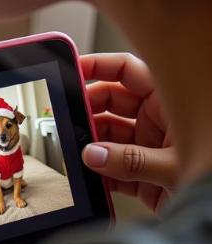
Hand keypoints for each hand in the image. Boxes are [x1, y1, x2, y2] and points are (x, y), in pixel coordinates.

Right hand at [80, 53, 176, 212]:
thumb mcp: (174, 166)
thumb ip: (131, 161)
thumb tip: (93, 155)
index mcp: (169, 104)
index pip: (128, 72)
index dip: (99, 66)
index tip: (72, 69)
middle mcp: (157, 122)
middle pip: (111, 103)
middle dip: (87, 111)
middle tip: (69, 120)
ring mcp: (148, 148)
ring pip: (108, 137)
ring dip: (91, 146)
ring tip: (78, 155)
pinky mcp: (144, 176)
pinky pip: (112, 167)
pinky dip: (99, 174)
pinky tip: (91, 178)